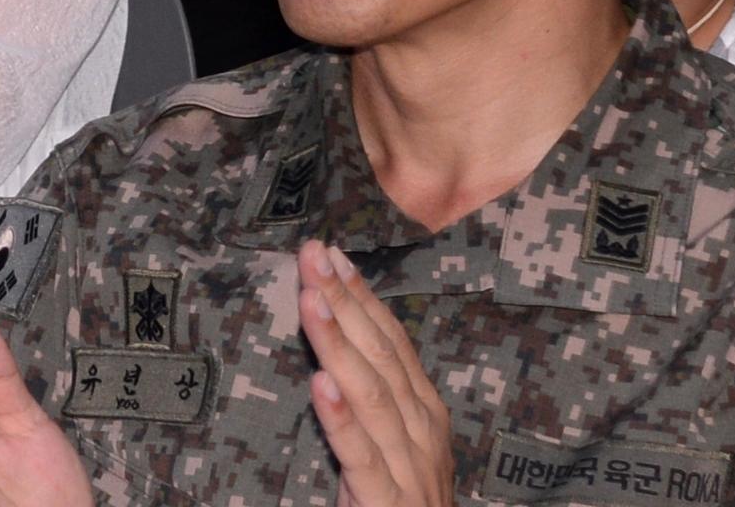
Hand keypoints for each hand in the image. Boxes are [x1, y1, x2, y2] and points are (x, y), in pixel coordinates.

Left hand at [302, 240, 454, 506]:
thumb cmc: (402, 496)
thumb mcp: (395, 439)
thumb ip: (374, 393)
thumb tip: (337, 338)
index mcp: (424, 409)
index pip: (391, 340)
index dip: (360, 296)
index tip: (329, 253)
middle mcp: (421, 430)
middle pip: (379, 355)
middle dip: (344, 301)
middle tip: (311, 255)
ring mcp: (408, 466)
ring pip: (370, 395)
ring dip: (337, 344)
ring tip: (310, 300)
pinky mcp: (385, 502)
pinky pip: (361, 456)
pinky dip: (341, 418)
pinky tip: (320, 385)